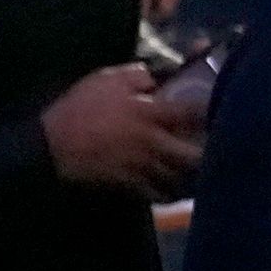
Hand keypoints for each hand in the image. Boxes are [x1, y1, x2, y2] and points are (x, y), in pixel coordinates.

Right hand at [39, 61, 202, 198]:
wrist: (53, 144)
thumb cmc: (80, 108)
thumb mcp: (107, 79)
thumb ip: (138, 76)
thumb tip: (158, 77)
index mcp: (150, 114)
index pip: (193, 112)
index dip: (209, 111)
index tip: (217, 107)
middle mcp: (154, 143)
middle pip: (194, 155)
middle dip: (206, 152)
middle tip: (211, 146)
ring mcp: (143, 167)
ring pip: (180, 177)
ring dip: (191, 174)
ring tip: (197, 169)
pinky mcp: (132, 185)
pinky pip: (160, 193)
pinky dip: (170, 191)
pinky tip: (172, 186)